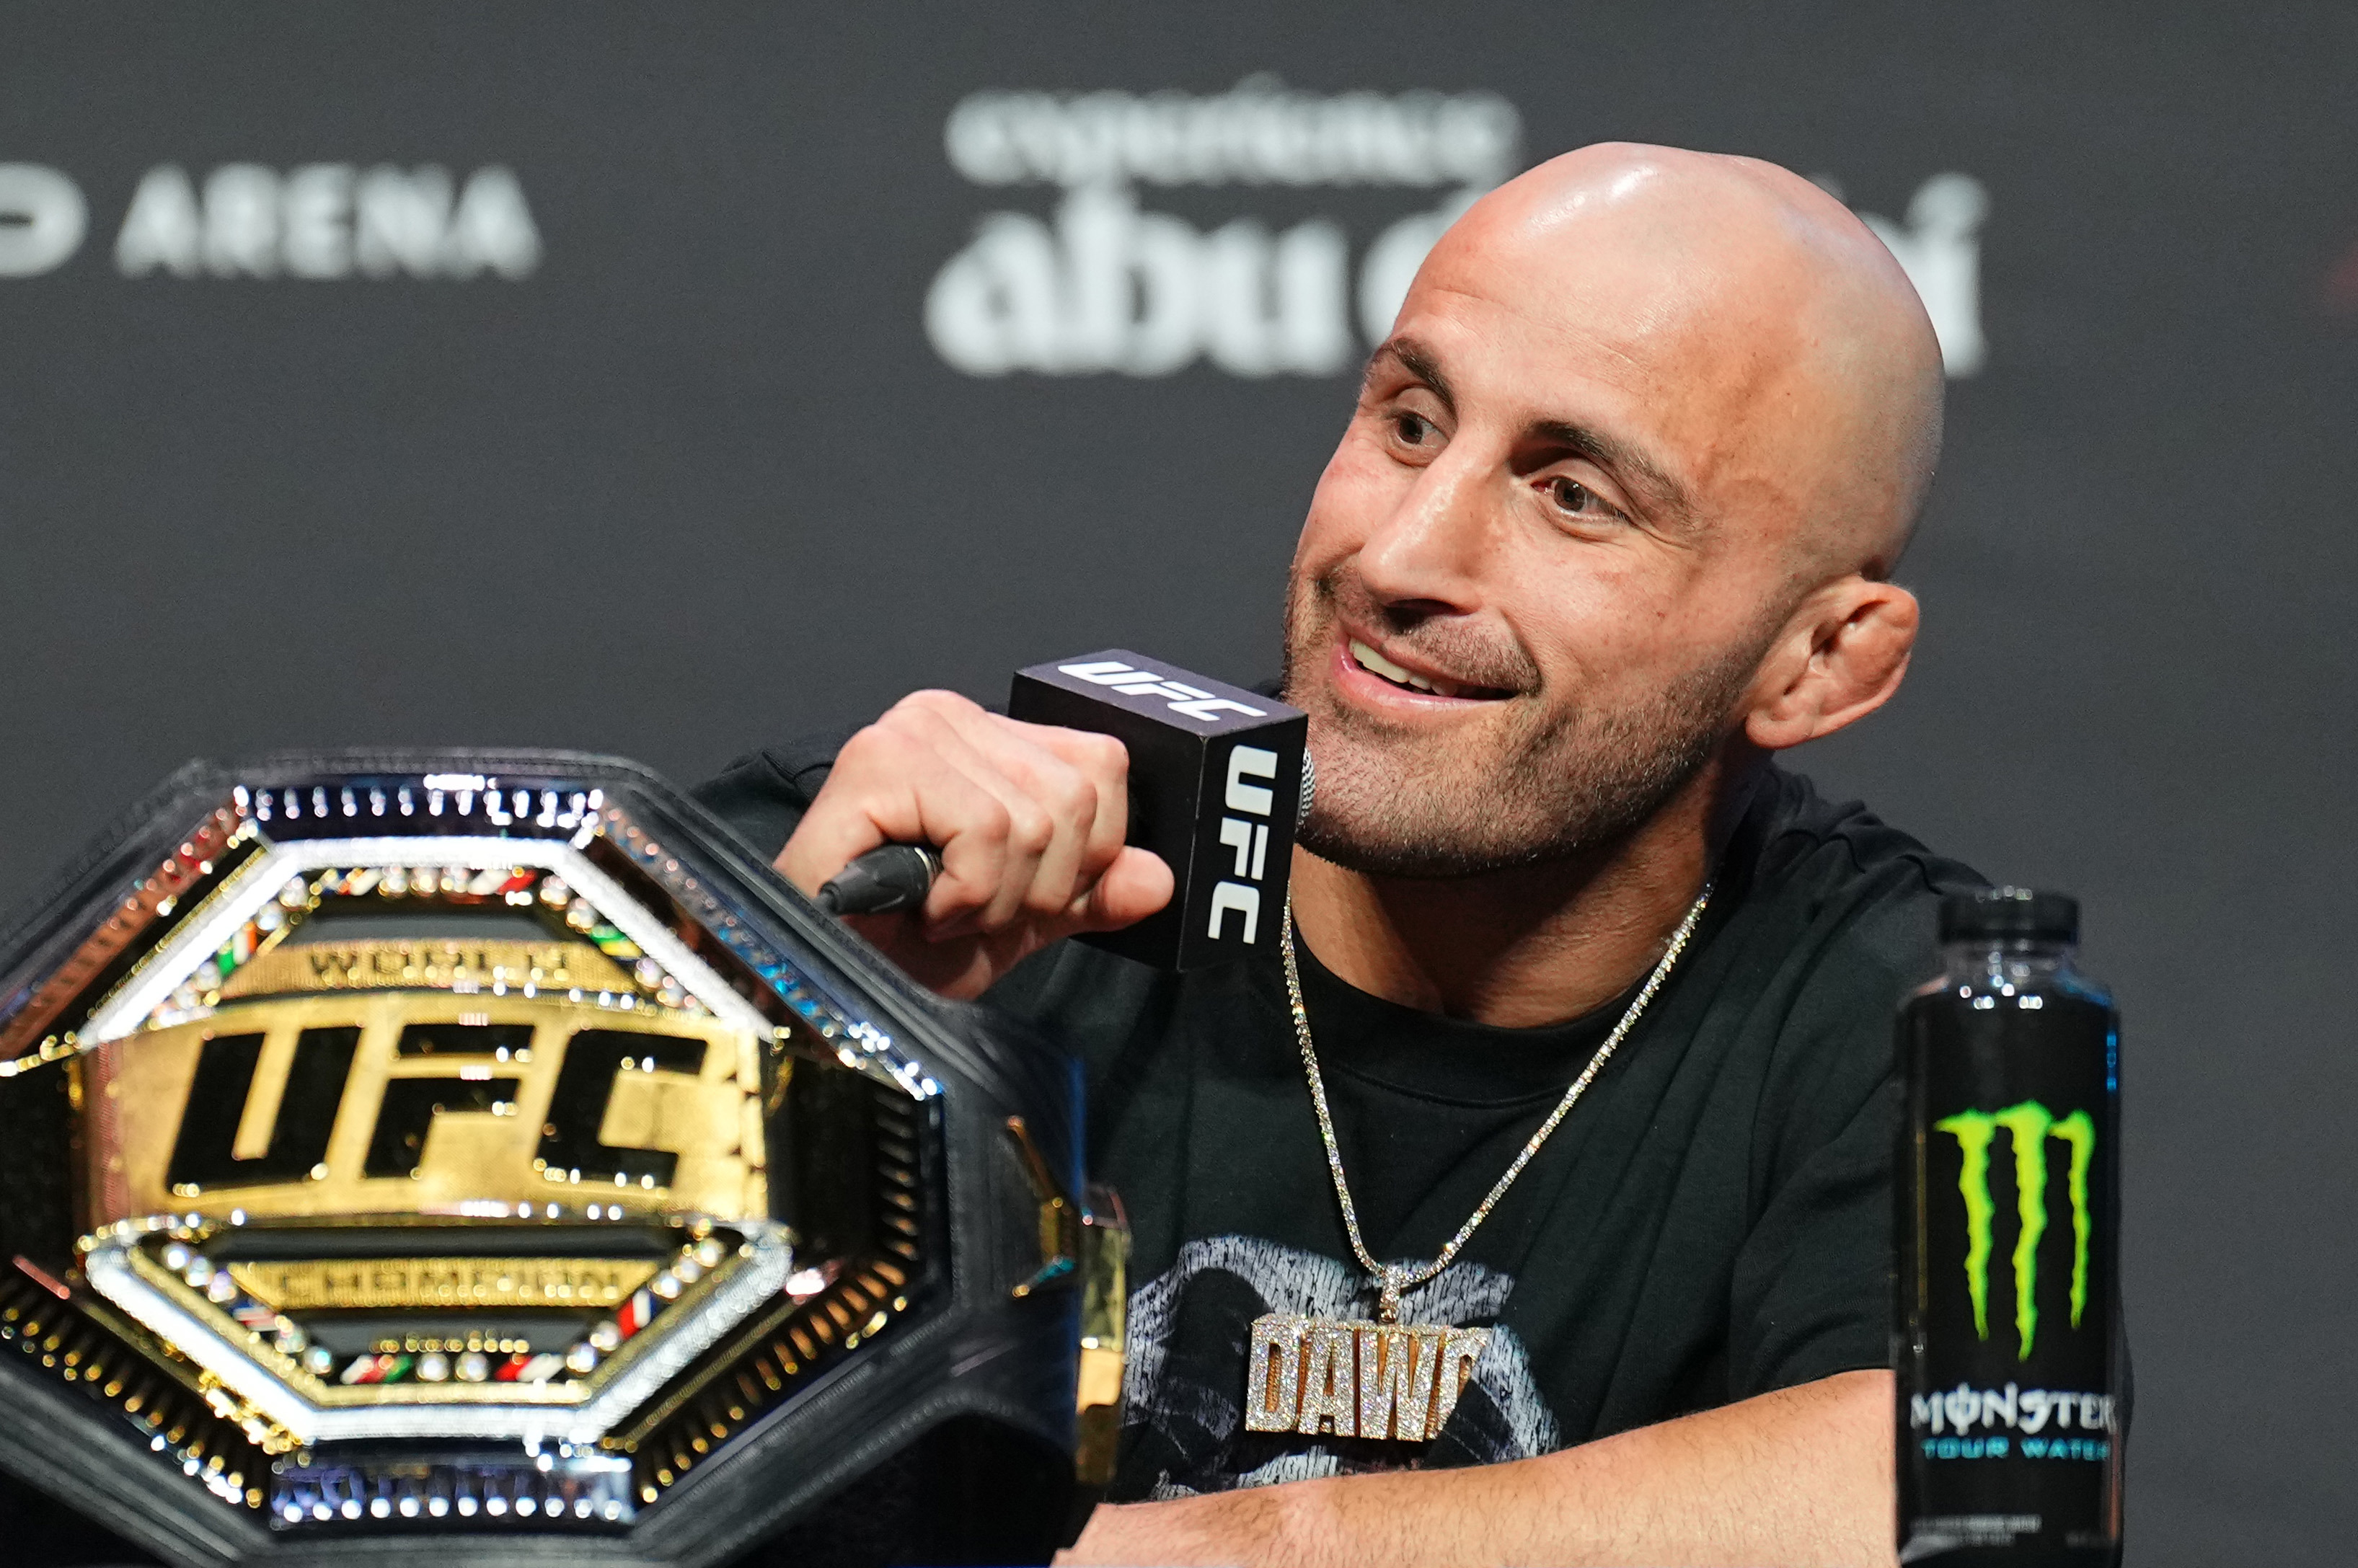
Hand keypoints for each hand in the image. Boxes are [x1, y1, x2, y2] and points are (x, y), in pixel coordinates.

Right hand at [776, 690, 1174, 997]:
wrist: (819, 991)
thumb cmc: (899, 949)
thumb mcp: (1021, 922)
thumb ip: (1091, 894)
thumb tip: (1159, 879)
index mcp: (988, 736)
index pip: (1102, 765)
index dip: (1081, 855)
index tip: (1015, 893)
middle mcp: (950, 715)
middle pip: (1077, 797)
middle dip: (1039, 885)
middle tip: (971, 908)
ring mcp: (912, 732)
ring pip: (1036, 819)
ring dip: (997, 897)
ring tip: (942, 908)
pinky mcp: (878, 761)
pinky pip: (986, 830)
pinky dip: (966, 894)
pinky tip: (921, 905)